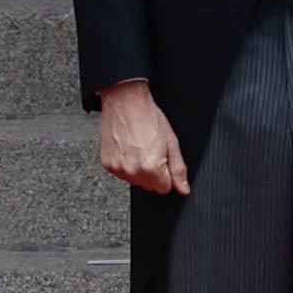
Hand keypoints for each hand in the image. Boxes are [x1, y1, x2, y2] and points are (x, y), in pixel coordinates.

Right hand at [98, 80, 189, 196]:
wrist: (125, 103)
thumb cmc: (148, 118)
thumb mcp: (172, 142)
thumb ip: (178, 169)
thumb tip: (184, 188)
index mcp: (151, 167)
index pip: (165, 188)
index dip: (168, 175)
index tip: (165, 161)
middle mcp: (133, 171)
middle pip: (150, 186)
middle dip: (155, 173)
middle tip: (153, 152)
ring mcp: (118, 169)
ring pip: (136, 181)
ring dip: (140, 170)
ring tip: (141, 149)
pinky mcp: (108, 164)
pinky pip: (122, 174)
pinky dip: (127, 165)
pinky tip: (130, 149)